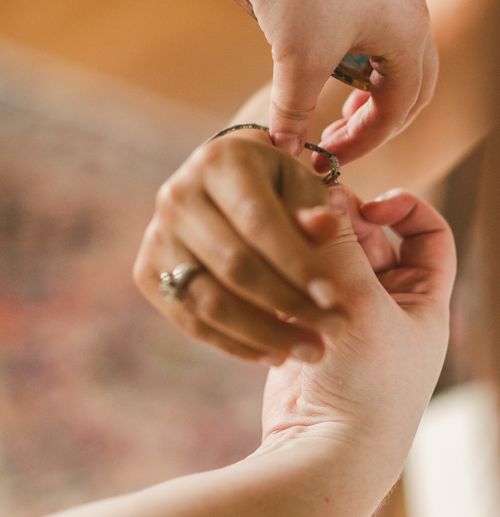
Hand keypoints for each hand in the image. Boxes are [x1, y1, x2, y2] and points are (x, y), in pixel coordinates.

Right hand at [134, 127, 347, 362]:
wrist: (223, 188)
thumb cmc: (276, 186)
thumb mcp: (301, 187)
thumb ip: (313, 209)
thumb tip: (324, 227)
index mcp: (219, 162)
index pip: (260, 222)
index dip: (298, 263)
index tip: (334, 298)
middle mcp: (178, 195)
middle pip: (235, 265)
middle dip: (289, 305)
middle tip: (332, 331)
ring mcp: (157, 235)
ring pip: (210, 300)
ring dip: (264, 334)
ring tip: (309, 351)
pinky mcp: (147, 271)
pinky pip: (191, 319)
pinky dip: (234, 343)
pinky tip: (274, 354)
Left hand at [235, 0, 437, 166]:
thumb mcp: (295, 55)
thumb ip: (294, 109)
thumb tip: (286, 149)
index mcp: (410, 35)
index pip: (399, 110)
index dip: (364, 142)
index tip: (327, 155)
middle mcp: (414, 11)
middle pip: (414, 87)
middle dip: (380, 120)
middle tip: (341, 139)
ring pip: (400, 58)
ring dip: (374, 90)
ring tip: (339, 107)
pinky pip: (383, 30)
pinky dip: (365, 59)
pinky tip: (329, 60)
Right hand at [259, 187, 455, 475]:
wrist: (325, 458)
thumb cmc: (365, 387)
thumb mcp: (361, 306)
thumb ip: (342, 248)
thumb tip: (324, 194)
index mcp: (423, 301)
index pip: (429, 234)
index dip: (405, 209)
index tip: (369, 206)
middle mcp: (390, 309)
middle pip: (370, 242)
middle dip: (342, 224)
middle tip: (311, 212)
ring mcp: (347, 324)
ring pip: (330, 264)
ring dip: (310, 247)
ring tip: (285, 237)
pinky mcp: (307, 336)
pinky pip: (299, 289)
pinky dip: (286, 273)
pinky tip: (270, 268)